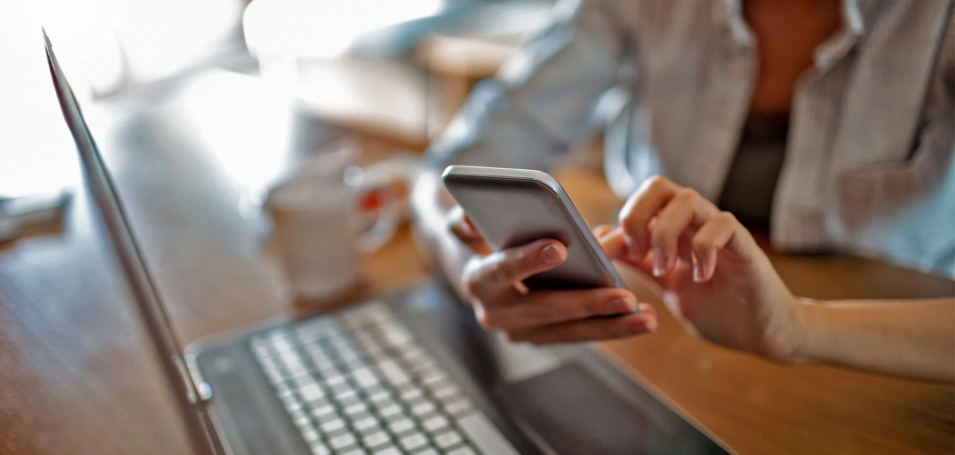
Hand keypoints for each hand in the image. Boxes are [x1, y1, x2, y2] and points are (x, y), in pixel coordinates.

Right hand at [447, 206, 657, 343]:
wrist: (478, 273)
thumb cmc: (480, 239)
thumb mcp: (466, 226)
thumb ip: (464, 221)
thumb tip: (471, 216)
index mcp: (477, 280)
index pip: (502, 270)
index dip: (528, 260)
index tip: (560, 248)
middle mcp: (495, 314)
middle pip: (545, 310)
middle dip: (587, 304)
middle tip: (625, 298)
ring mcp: (519, 331)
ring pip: (568, 332)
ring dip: (610, 326)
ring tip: (647, 318)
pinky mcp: (541, 337)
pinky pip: (577, 335)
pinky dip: (609, 329)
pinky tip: (641, 321)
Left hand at [596, 176, 805, 361]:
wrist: (761, 333)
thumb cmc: (717, 308)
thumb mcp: (667, 286)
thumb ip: (639, 263)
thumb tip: (601, 241)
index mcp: (675, 230)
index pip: (640, 203)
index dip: (616, 225)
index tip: (607, 257)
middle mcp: (696, 223)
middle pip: (659, 185)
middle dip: (637, 215)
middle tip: (637, 253)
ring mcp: (721, 231)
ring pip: (687, 199)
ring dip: (666, 234)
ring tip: (666, 270)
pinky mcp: (744, 246)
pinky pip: (723, 224)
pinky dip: (703, 248)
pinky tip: (699, 276)